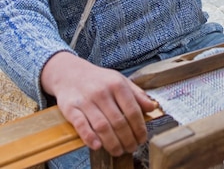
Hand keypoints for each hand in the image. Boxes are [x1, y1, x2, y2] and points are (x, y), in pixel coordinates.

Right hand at [41, 52, 157, 155]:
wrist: (70, 73)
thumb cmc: (99, 80)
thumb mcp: (120, 80)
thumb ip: (137, 94)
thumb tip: (152, 107)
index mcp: (117, 84)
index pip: (132, 110)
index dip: (139, 127)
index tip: (142, 138)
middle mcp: (102, 92)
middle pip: (118, 121)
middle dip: (127, 139)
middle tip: (132, 148)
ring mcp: (86, 100)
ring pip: (102, 126)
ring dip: (112, 143)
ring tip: (118, 151)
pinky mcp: (71, 108)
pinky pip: (81, 125)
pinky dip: (90, 138)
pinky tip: (98, 146)